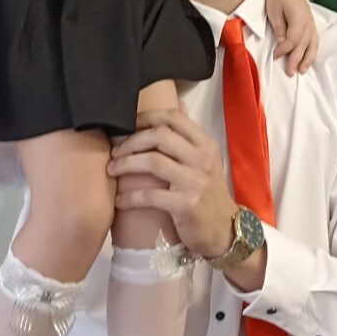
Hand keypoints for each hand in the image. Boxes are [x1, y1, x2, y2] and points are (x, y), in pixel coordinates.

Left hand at [107, 108, 237, 258]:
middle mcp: (202, 159)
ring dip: (126, 164)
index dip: (146, 117)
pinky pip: (151, 195)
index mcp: (205, 144)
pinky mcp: (186, 205)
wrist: (225, 231)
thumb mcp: (206, 159)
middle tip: (114, 150)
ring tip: (111, 169)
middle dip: (131, 140)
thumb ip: (189, 134)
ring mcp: (195, 182)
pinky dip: (130, 196)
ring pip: (153, 161)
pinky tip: (119, 199)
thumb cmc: (209, 192)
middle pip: (160, 135)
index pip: (174, 118)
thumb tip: (178, 104)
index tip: (126, 125)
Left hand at [266, 0, 318, 75]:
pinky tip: (309, 58)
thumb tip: (282, 45)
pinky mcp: (310, 23)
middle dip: (296, 59)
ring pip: (312, 44)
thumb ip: (280, 29)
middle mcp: (308, 22)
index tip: (275, 56)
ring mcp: (311, 22)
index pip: (293, 40)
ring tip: (302, 70)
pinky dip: (312, 50)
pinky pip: (314, 39)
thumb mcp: (274, 11)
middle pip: (303, 45)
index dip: (284, 50)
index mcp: (299, 18)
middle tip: (289, 72)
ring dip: (308, 58)